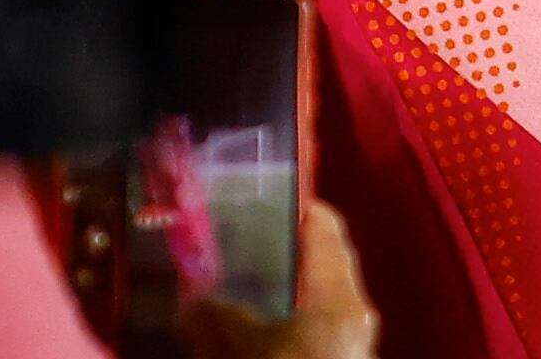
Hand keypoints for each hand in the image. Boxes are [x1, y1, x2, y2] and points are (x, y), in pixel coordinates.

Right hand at [180, 201, 377, 358]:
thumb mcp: (249, 351)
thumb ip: (218, 320)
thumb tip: (186, 306)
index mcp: (340, 294)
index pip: (325, 224)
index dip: (291, 205)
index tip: (250, 196)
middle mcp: (354, 312)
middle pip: (314, 264)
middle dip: (270, 256)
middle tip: (227, 246)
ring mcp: (351, 344)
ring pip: (309, 303)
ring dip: (270, 297)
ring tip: (225, 294)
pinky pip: (308, 334)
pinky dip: (278, 329)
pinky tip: (241, 338)